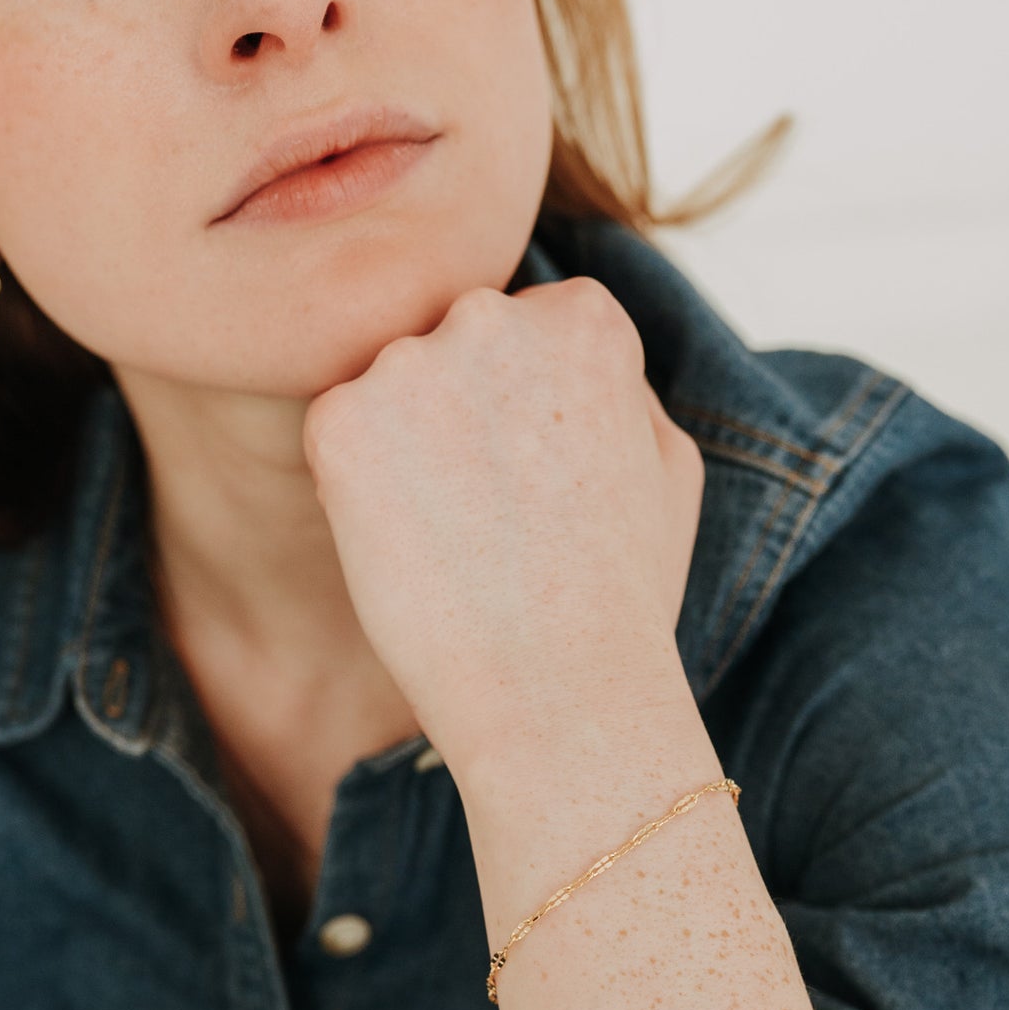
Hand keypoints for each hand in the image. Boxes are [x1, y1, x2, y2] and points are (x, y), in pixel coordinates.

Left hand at [301, 277, 705, 780]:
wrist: (558, 695)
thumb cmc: (626, 601)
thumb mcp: (671, 467)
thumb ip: (620, 384)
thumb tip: (563, 348)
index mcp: (584, 316)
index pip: (528, 330)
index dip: (531, 417)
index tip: (550, 487)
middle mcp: (494, 314)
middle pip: (454, 346)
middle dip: (463, 418)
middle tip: (498, 522)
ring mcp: (408, 362)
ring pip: (391, 391)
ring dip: (408, 453)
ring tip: (458, 544)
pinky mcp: (338, 421)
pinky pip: (336, 436)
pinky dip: (358, 491)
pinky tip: (412, 551)